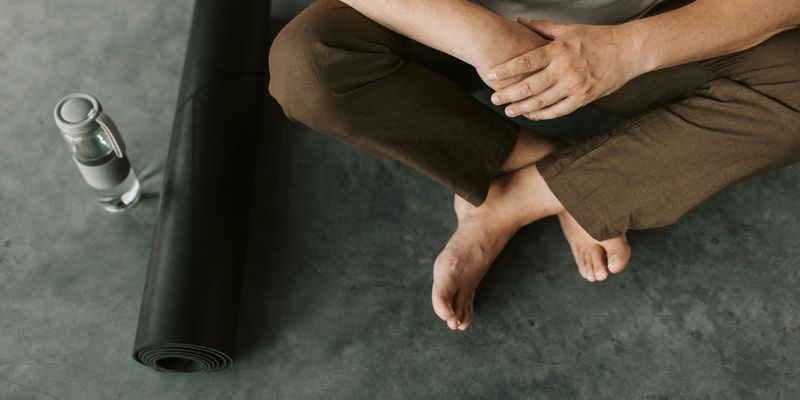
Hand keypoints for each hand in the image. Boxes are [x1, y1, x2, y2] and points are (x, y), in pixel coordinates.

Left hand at [486, 18, 645, 119]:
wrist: (629, 51)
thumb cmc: (598, 38)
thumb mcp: (569, 29)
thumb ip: (543, 28)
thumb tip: (519, 21)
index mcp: (559, 50)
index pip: (525, 62)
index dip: (505, 70)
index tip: (490, 75)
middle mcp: (565, 69)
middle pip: (529, 86)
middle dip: (508, 94)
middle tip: (494, 99)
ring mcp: (575, 86)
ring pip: (542, 102)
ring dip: (522, 108)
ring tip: (509, 110)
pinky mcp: (584, 98)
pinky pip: (558, 111)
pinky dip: (543, 115)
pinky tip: (531, 115)